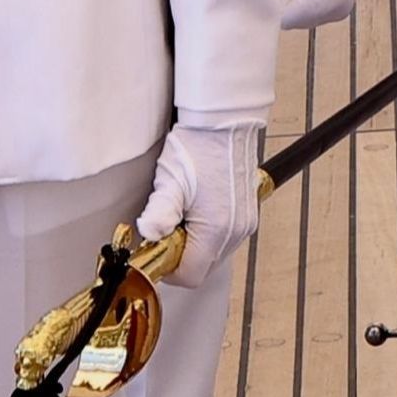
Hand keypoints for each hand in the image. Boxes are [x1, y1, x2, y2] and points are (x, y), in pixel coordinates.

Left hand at [135, 121, 265, 285]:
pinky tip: (196, 208)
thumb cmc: (199, 146)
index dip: (169, 269)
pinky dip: (208, 232)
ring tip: (182, 214)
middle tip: (167, 229)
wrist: (224, 122)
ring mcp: (245, 222)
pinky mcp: (248, 212)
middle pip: (203, 266)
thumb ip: (159, 212)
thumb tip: (149, 233)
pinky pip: (225, 237)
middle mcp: (236, 231)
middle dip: (181, 255)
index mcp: (217, 230)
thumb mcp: (170, 181)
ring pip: (214, 253)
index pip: (191, 275)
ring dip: (195, 244)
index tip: (157, 249)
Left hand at [278, 0, 369, 30]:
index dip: (270, 1)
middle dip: (281, 1)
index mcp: (325, 6)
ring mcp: (341, 9)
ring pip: (301, 14)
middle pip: (294, 19)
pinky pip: (312, 7)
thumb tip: (248, 5)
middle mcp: (337, 13)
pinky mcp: (339, 1)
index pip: (283, 19)